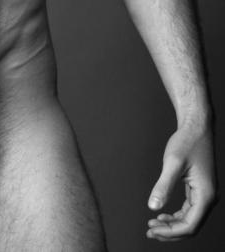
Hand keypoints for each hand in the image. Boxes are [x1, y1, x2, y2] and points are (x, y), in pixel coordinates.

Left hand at [146, 120, 217, 240]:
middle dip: (170, 231)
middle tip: (149, 230)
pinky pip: (189, 211)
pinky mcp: (199, 189)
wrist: (196, 127)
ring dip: (172, 225)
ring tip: (153, 224)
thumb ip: (163, 185)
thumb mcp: (172, 163)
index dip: (170, 232)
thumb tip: (152, 207)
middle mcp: (209, 198)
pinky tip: (162, 214)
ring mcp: (205, 194)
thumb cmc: (186, 142)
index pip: (190, 226)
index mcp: (206, 195)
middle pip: (190, 226)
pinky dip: (176, 216)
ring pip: (190, 220)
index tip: (152, 229)